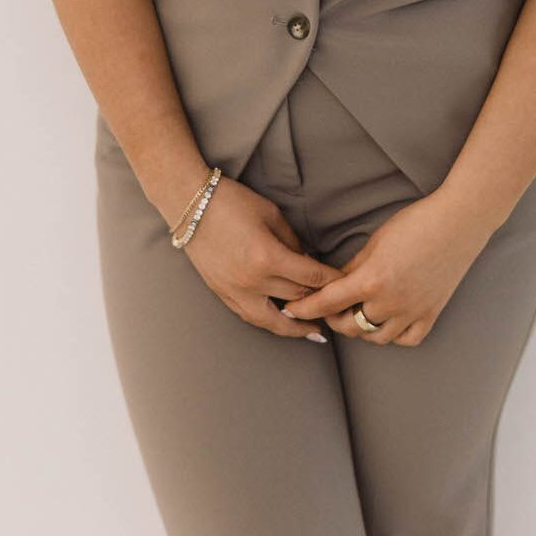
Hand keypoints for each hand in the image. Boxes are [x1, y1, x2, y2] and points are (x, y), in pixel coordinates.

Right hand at [181, 176, 345, 342]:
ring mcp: (236, 291)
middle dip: (319, 302)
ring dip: (296, 328)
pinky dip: (270, 322)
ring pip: (273, 321)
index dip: (331, 281)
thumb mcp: (271, 214)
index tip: (345, 283)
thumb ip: (292, 242)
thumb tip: (307, 262)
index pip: (310, 277)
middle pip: (297, 299)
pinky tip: (282, 323)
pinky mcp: (223, 294)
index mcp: (268, 257)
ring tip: (314, 332)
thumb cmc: (233, 202)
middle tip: (336, 305)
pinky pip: (251, 317)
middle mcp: (253, 281)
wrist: (191, 205)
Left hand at [280, 192, 489, 345]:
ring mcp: (412, 312)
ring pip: (374, 337)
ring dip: (360, 328)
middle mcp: (390, 302)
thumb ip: (353, 267)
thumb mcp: (375, 241)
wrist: (458, 222)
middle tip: (327, 307)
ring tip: (355, 313)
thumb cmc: (415, 223)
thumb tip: (334, 284)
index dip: (304, 307)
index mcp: (371, 279)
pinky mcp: (431, 315)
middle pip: (349, 326)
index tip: (290, 310)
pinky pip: (405, 339)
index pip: (327, 301)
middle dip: (332, 318)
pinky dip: (391, 334)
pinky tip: (385, 321)